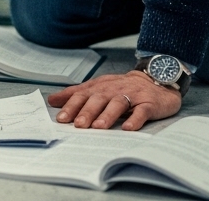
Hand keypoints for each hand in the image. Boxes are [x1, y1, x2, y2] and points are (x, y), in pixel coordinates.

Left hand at [47, 70, 181, 130]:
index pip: (83, 94)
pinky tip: (128, 128)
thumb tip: (52, 100)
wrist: (156, 80)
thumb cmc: (123, 87)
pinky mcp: (149, 104)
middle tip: (78, 124)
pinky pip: (141, 111)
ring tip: (98, 127)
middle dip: (87, 111)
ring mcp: (132, 96)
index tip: (62, 118)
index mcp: (100, 87)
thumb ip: (76, 94)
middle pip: (98, 99)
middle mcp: (114, 90)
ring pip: (118, 104)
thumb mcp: (98, 87)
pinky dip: (135, 120)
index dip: (72, 105)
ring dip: (107, 115)